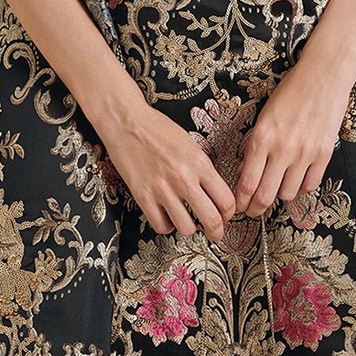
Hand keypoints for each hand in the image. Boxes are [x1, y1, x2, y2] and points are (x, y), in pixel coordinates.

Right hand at [100, 103, 237, 241]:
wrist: (127, 121)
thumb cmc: (157, 128)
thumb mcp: (190, 143)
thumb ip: (202, 168)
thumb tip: (212, 190)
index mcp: (199, 163)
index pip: (226, 201)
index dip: (229, 213)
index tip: (225, 215)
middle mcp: (183, 178)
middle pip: (211, 220)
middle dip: (216, 232)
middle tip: (215, 233)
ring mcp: (162, 189)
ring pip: (186, 228)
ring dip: (189, 228)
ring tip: (186, 221)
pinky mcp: (143, 195)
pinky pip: (160, 225)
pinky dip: (166, 226)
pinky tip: (166, 216)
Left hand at [234, 62, 350, 217]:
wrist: (322, 77)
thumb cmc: (290, 92)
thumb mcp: (263, 117)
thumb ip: (255, 145)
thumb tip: (246, 172)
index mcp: (261, 138)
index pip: (246, 183)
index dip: (240, 201)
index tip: (237, 207)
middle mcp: (282, 149)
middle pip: (264, 196)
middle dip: (254, 208)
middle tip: (251, 210)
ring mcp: (305, 154)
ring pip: (287, 194)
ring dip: (279, 195)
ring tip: (276, 188)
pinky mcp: (324, 154)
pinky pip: (309, 185)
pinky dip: (300, 187)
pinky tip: (295, 179)